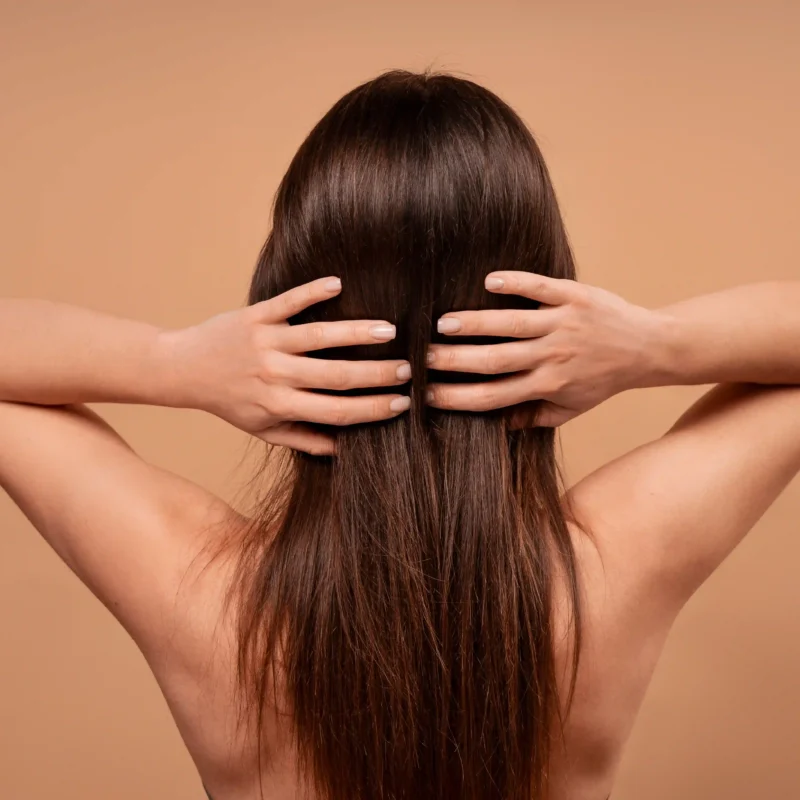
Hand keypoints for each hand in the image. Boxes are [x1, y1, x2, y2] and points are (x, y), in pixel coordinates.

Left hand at [161, 277, 410, 454]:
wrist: (183, 369)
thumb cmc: (229, 402)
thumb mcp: (263, 429)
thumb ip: (303, 439)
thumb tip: (345, 449)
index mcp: (280, 406)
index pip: (336, 411)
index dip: (372, 409)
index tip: (402, 404)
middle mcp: (275, 375)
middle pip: (335, 376)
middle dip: (376, 374)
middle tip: (410, 368)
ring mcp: (266, 342)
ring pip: (318, 337)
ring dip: (356, 333)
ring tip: (389, 331)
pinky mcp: (255, 315)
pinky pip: (287, 301)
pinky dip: (312, 291)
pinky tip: (338, 283)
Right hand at [425, 271, 656, 426]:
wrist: (648, 348)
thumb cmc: (603, 381)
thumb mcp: (571, 408)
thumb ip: (533, 417)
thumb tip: (495, 425)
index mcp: (547, 387)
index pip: (493, 397)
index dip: (457, 398)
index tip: (427, 396)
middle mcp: (552, 358)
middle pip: (495, 361)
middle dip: (454, 361)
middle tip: (420, 357)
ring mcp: (563, 325)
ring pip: (512, 325)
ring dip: (475, 323)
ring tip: (441, 322)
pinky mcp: (575, 297)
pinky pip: (541, 289)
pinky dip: (516, 284)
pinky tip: (488, 281)